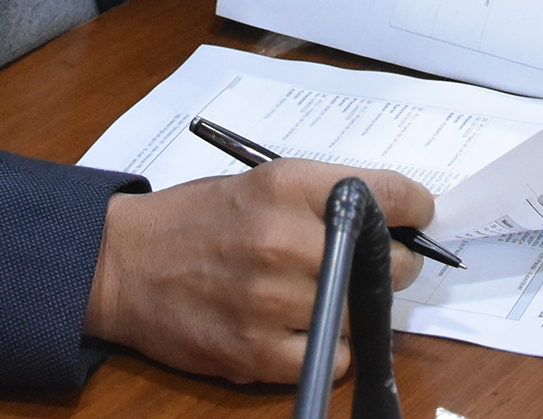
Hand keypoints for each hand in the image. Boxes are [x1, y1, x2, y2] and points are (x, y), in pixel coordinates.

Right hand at [85, 159, 432, 383]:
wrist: (122, 264)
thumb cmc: (197, 221)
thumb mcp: (262, 183)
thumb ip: (327, 196)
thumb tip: (400, 219)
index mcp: (286, 186)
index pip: (387, 193)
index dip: (416, 209)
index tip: (419, 218)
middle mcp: (282, 239)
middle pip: (386, 263)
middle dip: (389, 265)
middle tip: (372, 265)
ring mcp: (270, 301)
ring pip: (358, 314)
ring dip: (351, 309)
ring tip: (318, 295)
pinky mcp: (256, 353)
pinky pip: (331, 359)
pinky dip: (325, 348)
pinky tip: (298, 327)